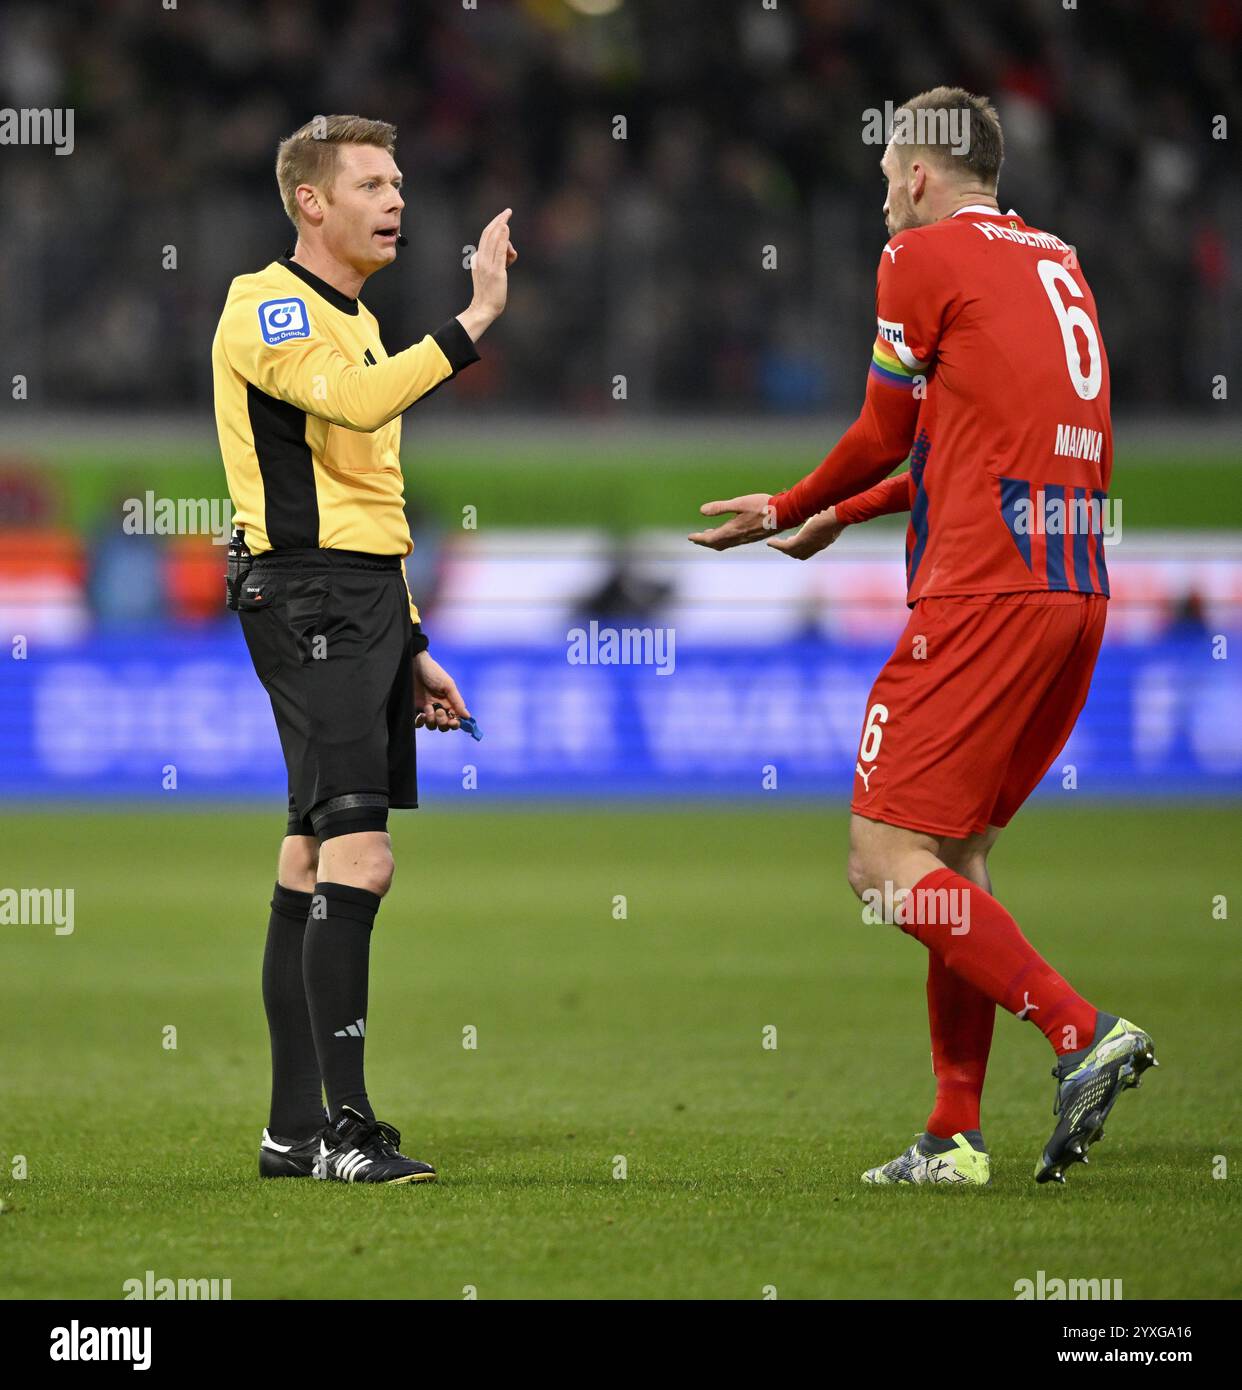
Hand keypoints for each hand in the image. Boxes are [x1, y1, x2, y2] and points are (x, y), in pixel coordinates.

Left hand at [413, 650, 470, 732]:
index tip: (453, 722)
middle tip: (439, 711)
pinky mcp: (414, 710)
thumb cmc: (432, 672)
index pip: (454, 719)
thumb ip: (457, 701)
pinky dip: (419, 723)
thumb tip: (467, 716)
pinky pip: (418, 724)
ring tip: (428, 707)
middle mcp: (438, 708)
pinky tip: (420, 714)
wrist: (413, 665)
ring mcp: (425, 710)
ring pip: (432, 726)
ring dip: (431, 721)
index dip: (454, 724)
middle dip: (443, 722)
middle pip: (443, 726)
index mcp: (448, 703)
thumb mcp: (448, 685)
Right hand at [457, 208, 516, 340]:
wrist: (483, 308)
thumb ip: (499, 259)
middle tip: (507, 211)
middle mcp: (481, 259)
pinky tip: (505, 228)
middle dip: (498, 220)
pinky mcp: (496, 272)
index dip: (493, 225)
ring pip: (493, 239)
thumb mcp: (491, 273)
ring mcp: (487, 265)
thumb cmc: (489, 293)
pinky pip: (498, 251)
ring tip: (507, 215)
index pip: (485, 237)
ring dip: (501, 225)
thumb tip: (511, 250)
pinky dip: (502, 239)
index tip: (502, 217)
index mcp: (477, 259)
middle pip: (488, 234)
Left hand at [688, 493, 775, 550]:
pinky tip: (727, 533)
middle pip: (716, 544)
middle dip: (705, 542)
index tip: (690, 537)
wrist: (784, 514)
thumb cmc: (763, 506)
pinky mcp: (752, 537)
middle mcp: (738, 538)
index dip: (699, 539)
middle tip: (695, 539)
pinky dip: (725, 540)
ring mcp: (745, 539)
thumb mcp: (739, 503)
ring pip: (725, 544)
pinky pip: (734, 542)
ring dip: (714, 541)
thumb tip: (702, 511)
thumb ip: (720, 507)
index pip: (710, 539)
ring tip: (707, 536)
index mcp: (732, 530)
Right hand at [767, 506, 844, 559]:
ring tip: (773, 542)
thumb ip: (826, 511)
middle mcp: (817, 545)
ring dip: (781, 548)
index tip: (793, 540)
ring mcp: (809, 545)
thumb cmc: (839, 509)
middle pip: (800, 554)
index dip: (801, 547)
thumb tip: (825, 501)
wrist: (841, 513)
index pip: (811, 548)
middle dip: (790, 551)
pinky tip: (769, 542)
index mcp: (825, 539)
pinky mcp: (802, 541)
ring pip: (792, 552)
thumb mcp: (831, 513)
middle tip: (783, 543)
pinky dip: (776, 545)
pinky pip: (785, 547)